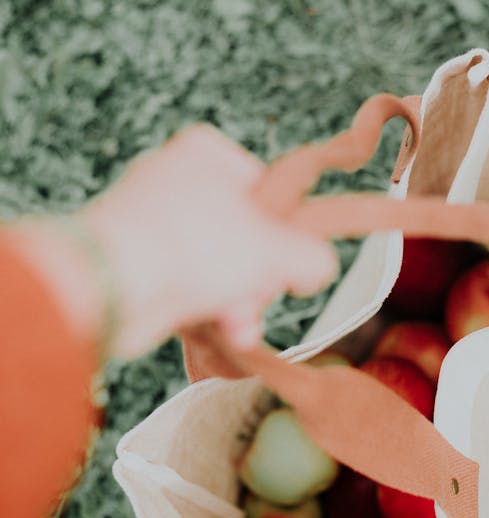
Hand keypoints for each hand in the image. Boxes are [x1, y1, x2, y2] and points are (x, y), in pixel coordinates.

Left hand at [17, 125, 337, 358]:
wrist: (110, 286)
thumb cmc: (192, 247)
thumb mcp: (278, 249)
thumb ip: (313, 256)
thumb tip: (318, 268)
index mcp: (206, 155)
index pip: (269, 192)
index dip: (286, 232)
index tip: (290, 259)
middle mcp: (176, 181)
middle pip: (246, 236)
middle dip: (258, 280)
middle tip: (258, 295)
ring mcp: (153, 223)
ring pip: (218, 267)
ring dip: (237, 303)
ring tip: (237, 323)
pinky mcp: (137, 262)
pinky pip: (188, 285)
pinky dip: (206, 309)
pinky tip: (220, 330)